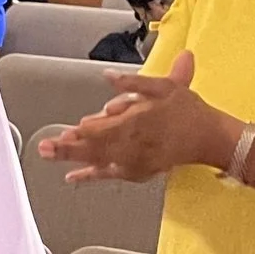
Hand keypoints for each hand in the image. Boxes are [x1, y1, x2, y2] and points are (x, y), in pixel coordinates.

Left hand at [38, 51, 235, 183]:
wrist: (209, 138)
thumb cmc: (185, 109)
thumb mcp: (165, 86)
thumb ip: (134, 82)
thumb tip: (107, 76)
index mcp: (139, 120)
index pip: (109, 126)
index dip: (89, 130)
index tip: (71, 131)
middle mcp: (134, 142)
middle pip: (97, 145)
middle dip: (70, 146)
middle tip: (46, 147)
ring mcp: (134, 159)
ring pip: (99, 160)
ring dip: (72, 159)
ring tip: (49, 156)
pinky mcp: (136, 170)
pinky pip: (109, 174)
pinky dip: (90, 176)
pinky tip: (70, 177)